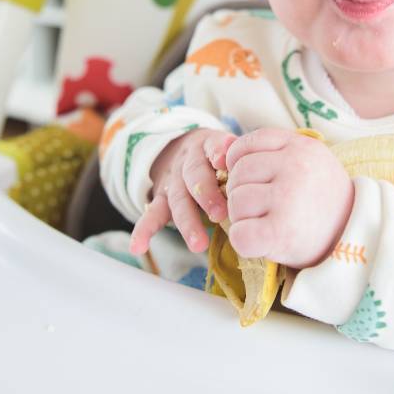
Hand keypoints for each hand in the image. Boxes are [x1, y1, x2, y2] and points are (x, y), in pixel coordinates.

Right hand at [129, 128, 236, 255]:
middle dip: (206, 195)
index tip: (224, 161)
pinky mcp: (161, 198)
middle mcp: (188, 162)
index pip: (213, 147)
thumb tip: (256, 164)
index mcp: (208, 146)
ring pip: (178, 200)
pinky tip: (138, 247)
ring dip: (187, 222)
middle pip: (195, 176)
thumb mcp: (228, 146)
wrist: (183, 147)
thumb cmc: (218, 156)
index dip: (218, 153)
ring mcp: (173, 181)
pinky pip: (152, 214)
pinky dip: (144, 230)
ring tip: (198, 243)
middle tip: (220, 214)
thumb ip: (239, 155)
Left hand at [223, 128, 354, 268]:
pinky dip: (243, 240)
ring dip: (243, 217)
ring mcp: (287, 198)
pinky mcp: (281, 232)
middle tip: (265, 208)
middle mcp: (295, 167)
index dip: (241, 164)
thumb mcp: (309, 162)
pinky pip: (240, 233)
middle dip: (242, 192)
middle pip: (238, 174)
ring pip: (236, 202)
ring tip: (267, 222)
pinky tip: (261, 241)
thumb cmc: (323, 199)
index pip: (247, 144)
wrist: (355, 235)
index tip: (256, 181)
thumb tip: (225, 151)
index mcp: (300, 146)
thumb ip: (274, 152)